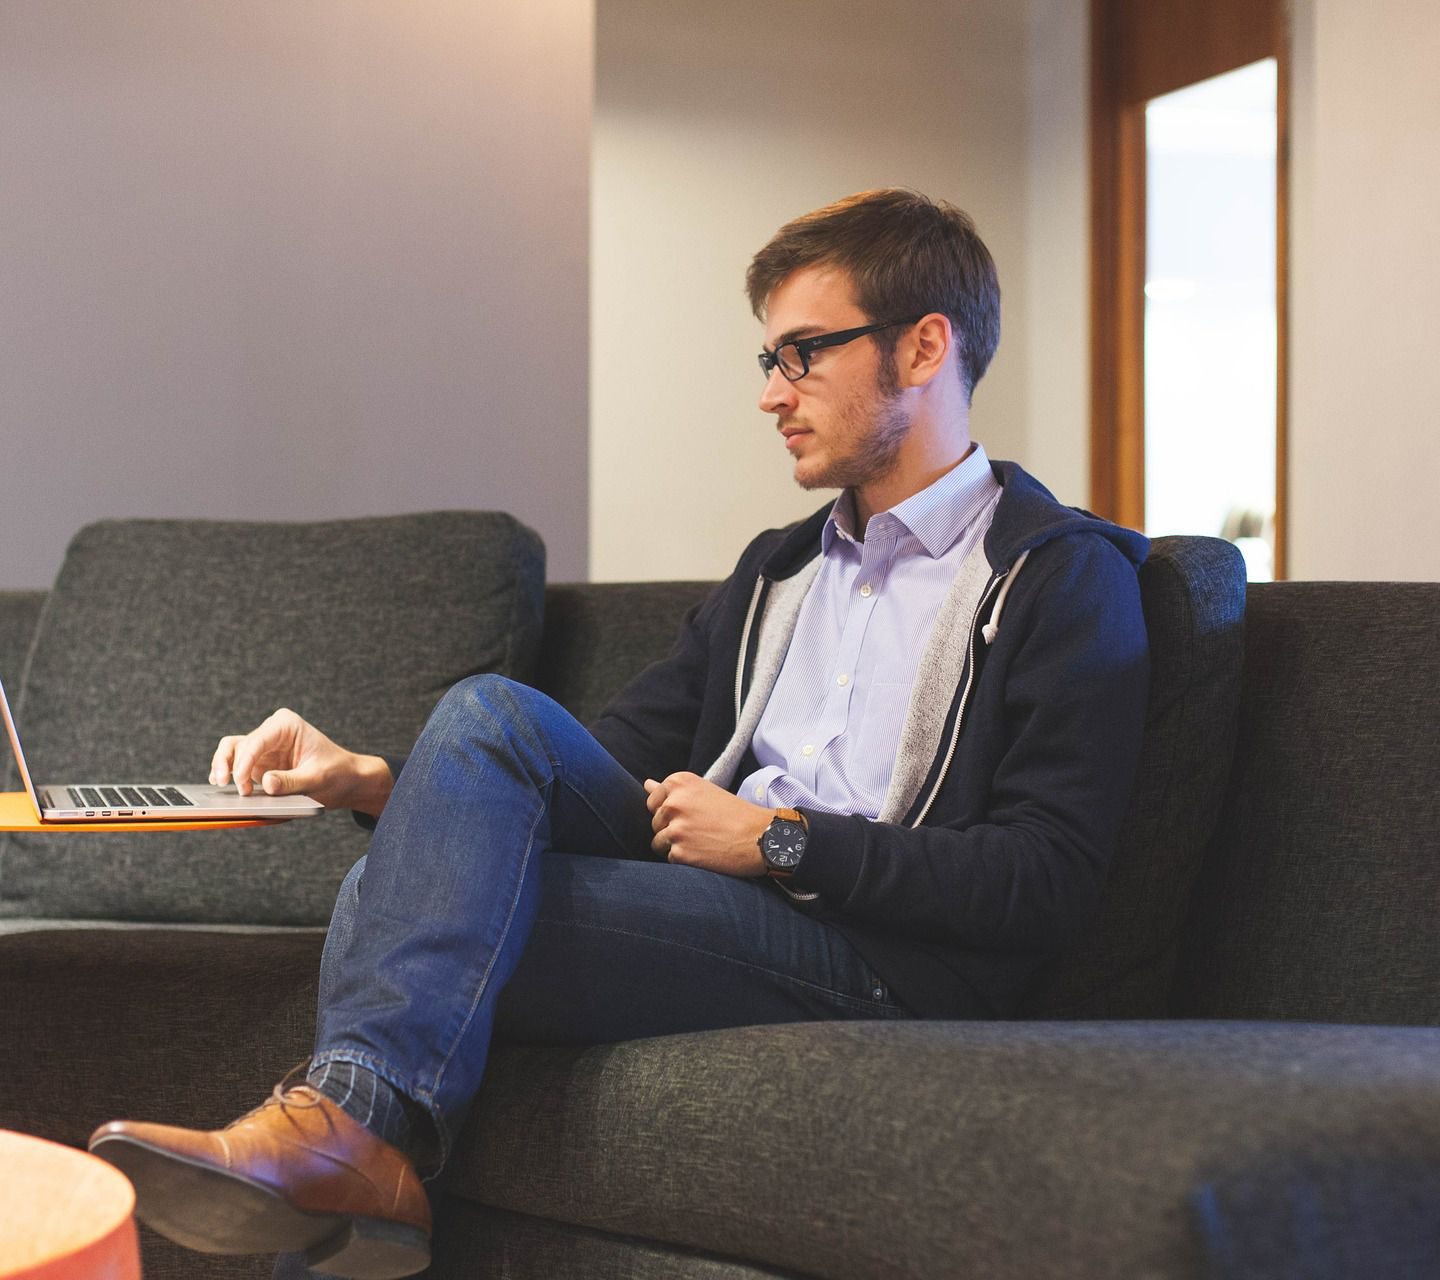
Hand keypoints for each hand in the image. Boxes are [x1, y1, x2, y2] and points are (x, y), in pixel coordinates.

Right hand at [209, 708, 393, 816]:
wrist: (347, 780)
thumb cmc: (337, 773)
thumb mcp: (317, 779)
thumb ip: (291, 781)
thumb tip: (265, 783)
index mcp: (286, 725)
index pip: (256, 741)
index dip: (244, 763)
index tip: (241, 784)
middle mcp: (271, 732)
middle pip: (239, 745)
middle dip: (231, 766)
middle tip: (228, 786)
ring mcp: (264, 748)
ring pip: (231, 752)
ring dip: (223, 767)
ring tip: (219, 785)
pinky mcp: (260, 764)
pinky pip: (236, 766)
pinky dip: (229, 774)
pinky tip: (222, 786)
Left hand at [644, 772, 770, 876]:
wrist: (761, 837)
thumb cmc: (736, 813)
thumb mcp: (705, 792)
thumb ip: (673, 791)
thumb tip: (646, 784)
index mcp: (679, 782)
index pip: (653, 800)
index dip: (671, 812)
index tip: (691, 814)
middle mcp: (673, 803)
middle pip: (654, 822)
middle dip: (671, 829)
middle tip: (700, 830)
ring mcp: (675, 829)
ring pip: (658, 842)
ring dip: (676, 846)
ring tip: (701, 842)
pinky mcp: (679, 853)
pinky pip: (670, 858)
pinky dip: (685, 860)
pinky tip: (704, 854)